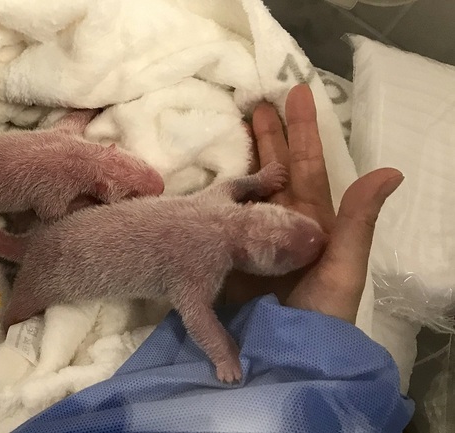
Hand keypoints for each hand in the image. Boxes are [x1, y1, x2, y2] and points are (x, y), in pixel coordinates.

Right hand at [223, 83, 402, 323]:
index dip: (303, 131)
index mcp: (312, 221)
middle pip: (276, 170)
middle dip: (270, 136)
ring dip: (243, 156)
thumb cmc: (319, 313)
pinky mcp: (225, 253)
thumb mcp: (344, 268)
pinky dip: (216, 194)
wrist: (286, 356)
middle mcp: (281, 223)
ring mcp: (250, 237)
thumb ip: (359, 221)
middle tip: (259, 102)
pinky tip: (208, 179)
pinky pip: (221, 216)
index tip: (295, 94)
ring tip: (235, 126)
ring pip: (247, 188)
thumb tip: (391, 171)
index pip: (308, 166)